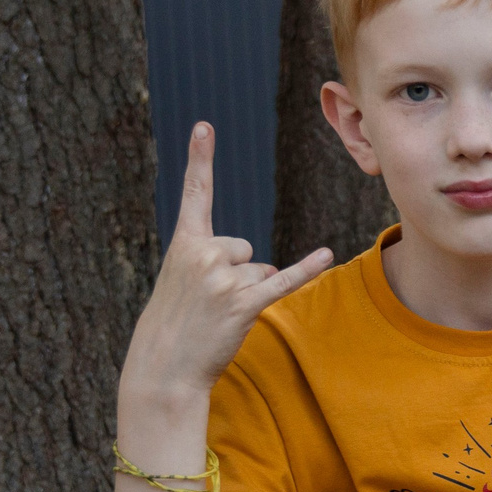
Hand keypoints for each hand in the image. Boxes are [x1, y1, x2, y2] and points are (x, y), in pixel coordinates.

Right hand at [120, 125, 332, 410]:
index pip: (195, 194)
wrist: (164, 365)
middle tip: (208, 302)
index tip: (204, 126)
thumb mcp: (184, 282)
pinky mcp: (243, 303)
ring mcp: (223, 278)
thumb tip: (267, 266)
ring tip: (219, 315)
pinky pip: (283, 280)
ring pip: (260, 271)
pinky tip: (327, 255)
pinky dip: (307, 270)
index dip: (200, 159)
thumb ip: (219, 262)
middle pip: (246, 248)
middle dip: (237, 274)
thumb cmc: (176, 323)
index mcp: (184, 244)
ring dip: (248, 294)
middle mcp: (203, 254)